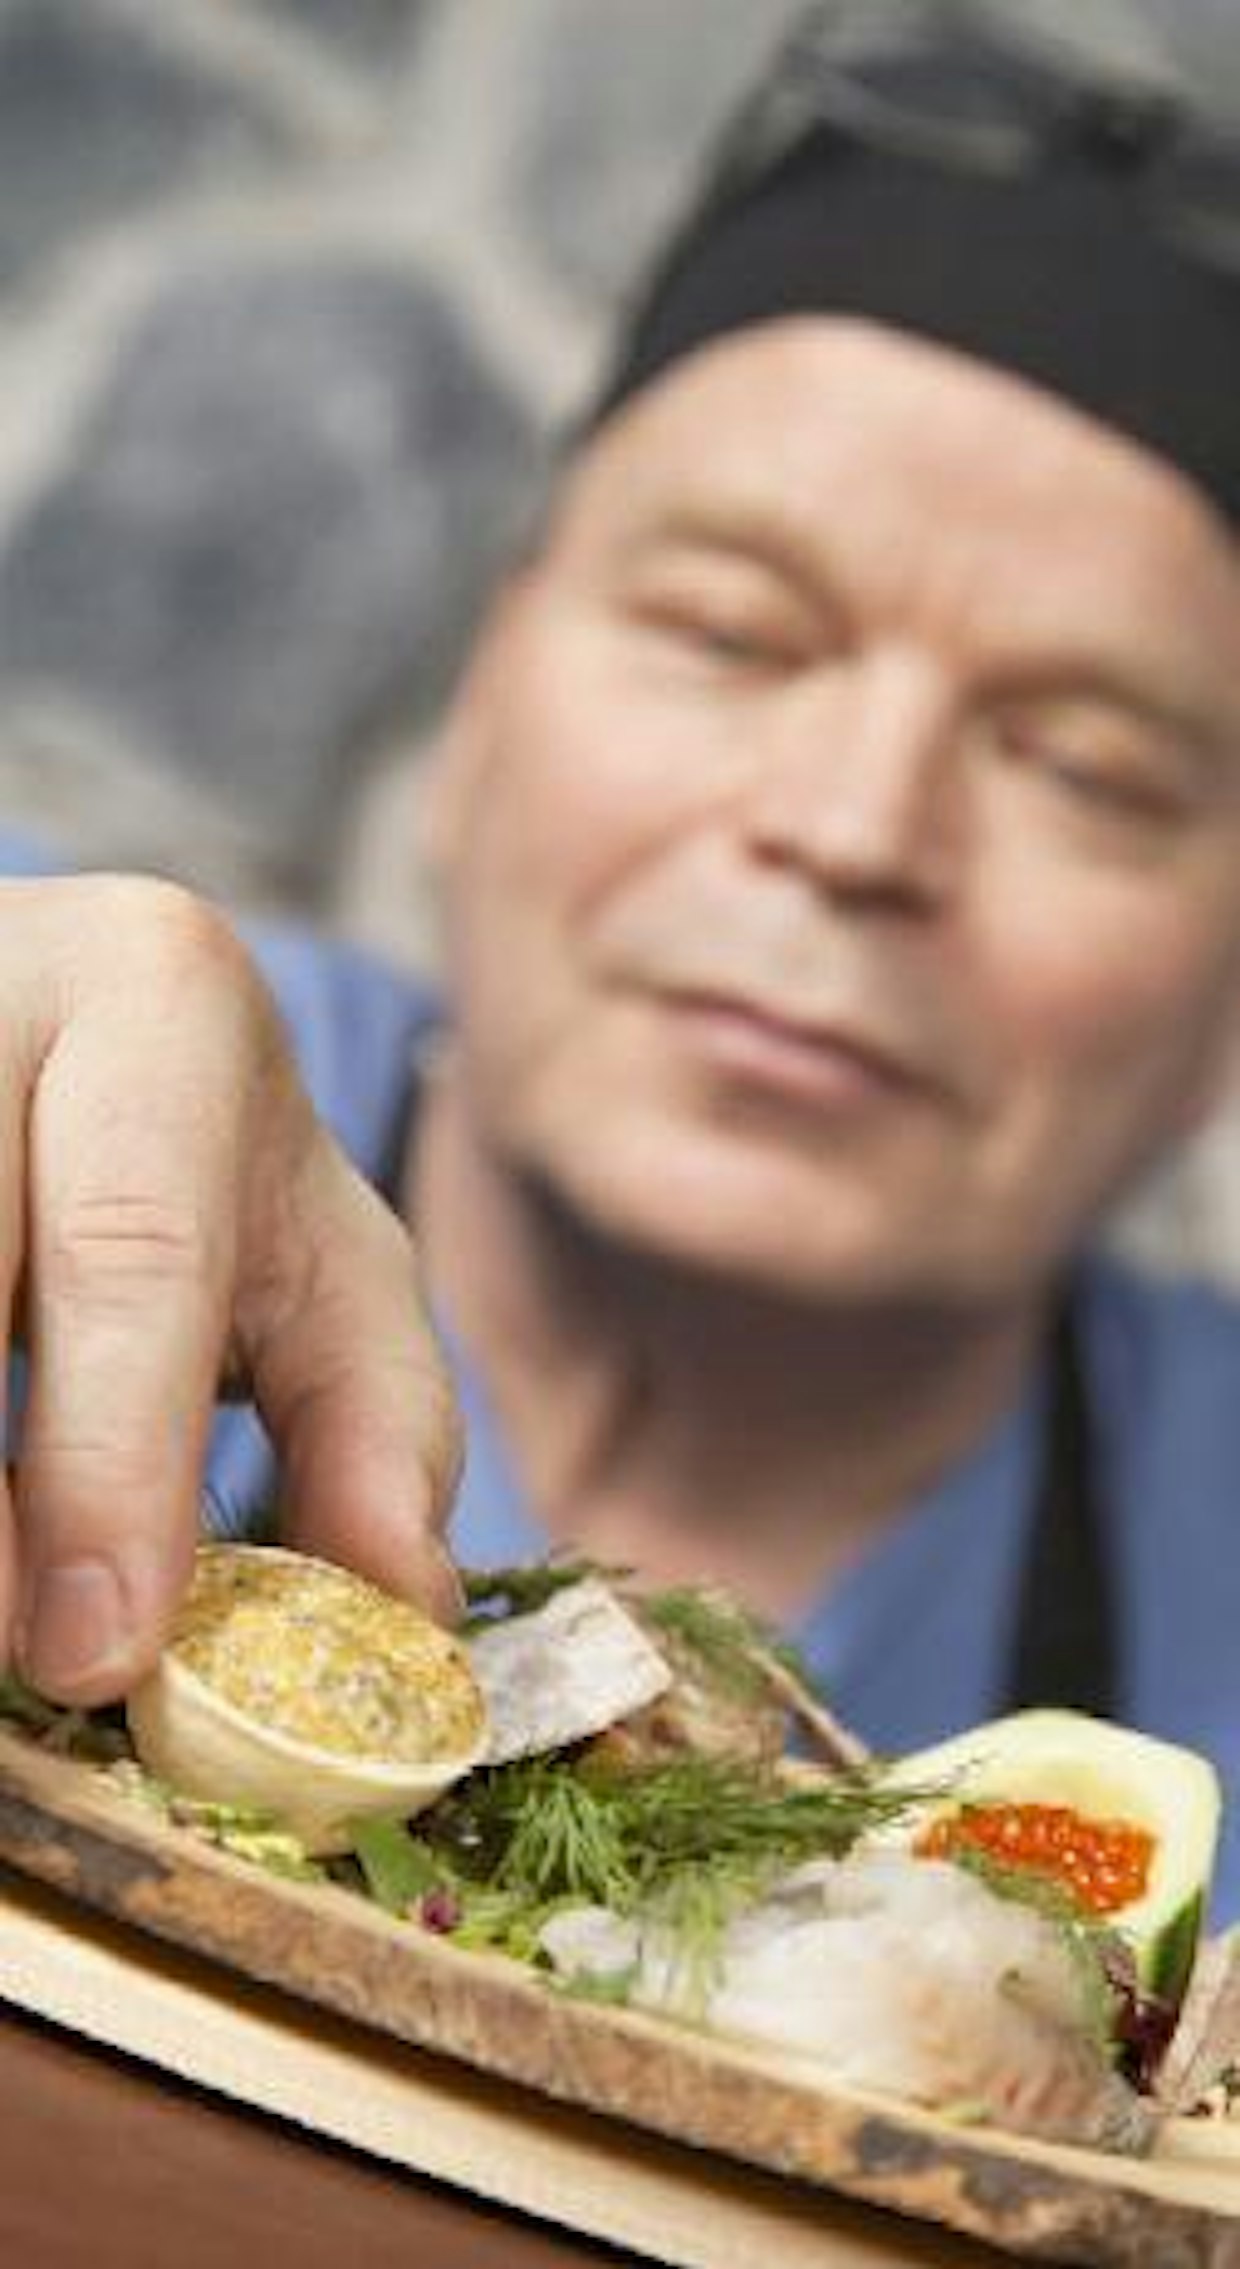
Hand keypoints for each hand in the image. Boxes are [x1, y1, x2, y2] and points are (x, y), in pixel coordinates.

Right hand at [0, 875, 462, 1705]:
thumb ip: (375, 1422)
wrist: (40, 1013)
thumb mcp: (317, 1260)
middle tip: (28, 1664)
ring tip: (1, 1606)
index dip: (112, 1462)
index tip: (99, 1650)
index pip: (135, 1245)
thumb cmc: (198, 1166)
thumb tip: (401, 1606)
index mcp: (161, 998)